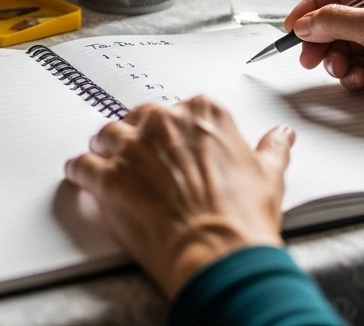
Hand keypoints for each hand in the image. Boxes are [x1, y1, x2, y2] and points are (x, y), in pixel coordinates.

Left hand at [64, 97, 294, 297]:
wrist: (219, 254)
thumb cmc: (241, 218)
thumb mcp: (268, 175)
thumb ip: (271, 148)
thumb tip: (282, 136)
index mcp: (204, 113)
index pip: (177, 109)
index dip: (172, 131)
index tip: (173, 146)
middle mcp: (165, 122)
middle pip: (138, 119)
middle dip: (138, 138)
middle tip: (144, 161)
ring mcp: (133, 149)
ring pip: (106, 136)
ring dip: (106, 151)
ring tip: (109, 166)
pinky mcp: (109, 178)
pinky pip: (82, 166)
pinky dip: (81, 172)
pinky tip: (84, 178)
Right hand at [283, 0, 363, 153]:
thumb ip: (334, 22)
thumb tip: (304, 24)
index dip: (310, 7)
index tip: (293, 28)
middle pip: (334, 21)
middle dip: (321, 40)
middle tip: (310, 57)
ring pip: (343, 47)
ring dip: (337, 60)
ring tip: (344, 69)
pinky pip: (358, 67)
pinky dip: (354, 75)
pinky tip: (362, 80)